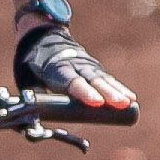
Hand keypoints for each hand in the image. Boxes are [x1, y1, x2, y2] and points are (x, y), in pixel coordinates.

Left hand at [13, 15, 134, 122]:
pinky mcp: (94, 68)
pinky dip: (119, 88)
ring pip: (103, 79)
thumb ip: (35, 98)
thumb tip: (35, 121)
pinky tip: (130, 98)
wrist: (44, 38)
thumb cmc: (36, 66)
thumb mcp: (28, 79)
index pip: (71, 82)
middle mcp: (74, 65)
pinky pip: (107, 79)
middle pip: (93, 80)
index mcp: (55, 69)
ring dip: (117, 91)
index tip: (97, 102)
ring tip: (130, 102)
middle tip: (123, 104)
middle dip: (109, 93)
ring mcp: (86, 65)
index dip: (84, 92)